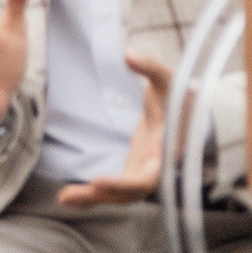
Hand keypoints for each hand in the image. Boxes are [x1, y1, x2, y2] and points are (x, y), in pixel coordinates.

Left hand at [58, 52, 174, 206]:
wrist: (187, 111)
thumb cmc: (178, 95)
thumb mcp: (167, 79)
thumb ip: (150, 67)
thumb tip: (129, 54)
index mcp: (165, 152)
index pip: (147, 177)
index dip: (124, 182)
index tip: (99, 181)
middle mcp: (155, 167)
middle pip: (130, 193)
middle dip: (102, 195)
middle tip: (70, 195)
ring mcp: (144, 170)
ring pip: (120, 194)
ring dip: (93, 198)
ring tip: (64, 198)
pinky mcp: (133, 168)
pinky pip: (115, 188)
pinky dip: (95, 195)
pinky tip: (71, 198)